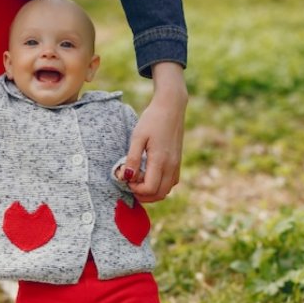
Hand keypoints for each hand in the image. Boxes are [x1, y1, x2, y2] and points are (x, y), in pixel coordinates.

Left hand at [123, 63, 187, 202]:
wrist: (171, 107)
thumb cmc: (152, 120)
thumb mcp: (137, 137)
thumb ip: (132, 159)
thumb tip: (126, 177)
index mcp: (160, 161)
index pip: (149, 189)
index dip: (136, 190)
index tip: (127, 178)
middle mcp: (171, 166)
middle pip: (159, 195)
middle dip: (143, 196)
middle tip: (131, 185)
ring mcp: (176, 165)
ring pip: (165, 191)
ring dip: (151, 192)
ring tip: (139, 180)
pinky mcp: (178, 163)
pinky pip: (170, 183)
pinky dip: (159, 186)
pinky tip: (149, 175)